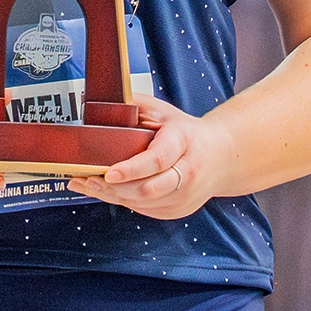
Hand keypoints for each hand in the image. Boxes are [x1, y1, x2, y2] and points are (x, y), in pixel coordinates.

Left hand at [68, 95, 237, 219]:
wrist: (222, 154)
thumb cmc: (185, 131)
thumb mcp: (163, 112)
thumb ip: (132, 105)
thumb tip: (92, 101)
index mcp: (184, 141)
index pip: (158, 160)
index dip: (132, 169)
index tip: (109, 172)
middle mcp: (188, 172)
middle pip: (148, 189)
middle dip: (115, 187)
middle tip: (88, 178)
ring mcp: (185, 195)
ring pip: (143, 203)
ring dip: (114, 195)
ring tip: (90, 183)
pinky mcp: (179, 210)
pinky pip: (146, 210)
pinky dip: (125, 202)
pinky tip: (110, 191)